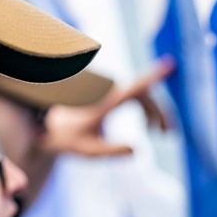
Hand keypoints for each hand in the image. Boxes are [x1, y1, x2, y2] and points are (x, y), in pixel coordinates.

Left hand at [40, 56, 173, 156]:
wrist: (46, 128)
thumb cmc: (66, 139)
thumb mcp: (88, 150)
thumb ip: (111, 151)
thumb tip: (137, 150)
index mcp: (106, 101)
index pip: (136, 87)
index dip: (154, 77)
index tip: (170, 65)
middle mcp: (109, 91)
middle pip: (144, 94)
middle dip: (160, 111)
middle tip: (168, 132)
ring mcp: (109, 91)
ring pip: (140, 95)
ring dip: (154, 111)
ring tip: (160, 132)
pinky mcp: (108, 94)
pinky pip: (134, 96)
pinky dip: (145, 109)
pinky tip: (148, 126)